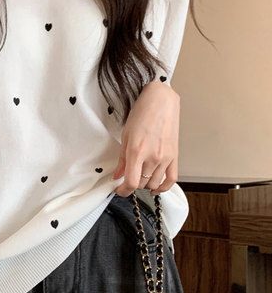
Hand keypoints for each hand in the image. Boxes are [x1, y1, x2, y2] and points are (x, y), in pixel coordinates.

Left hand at [111, 81, 179, 196]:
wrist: (161, 101)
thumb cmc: (143, 113)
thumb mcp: (126, 136)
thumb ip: (122, 159)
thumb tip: (117, 175)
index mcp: (137, 152)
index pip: (131, 183)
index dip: (123, 191)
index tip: (119, 190)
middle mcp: (152, 157)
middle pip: (141, 184)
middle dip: (132, 184)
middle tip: (127, 179)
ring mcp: (165, 158)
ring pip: (154, 184)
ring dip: (145, 185)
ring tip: (140, 178)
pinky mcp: (175, 156)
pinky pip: (171, 179)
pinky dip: (163, 187)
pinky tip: (156, 188)